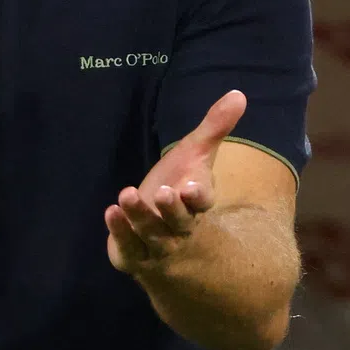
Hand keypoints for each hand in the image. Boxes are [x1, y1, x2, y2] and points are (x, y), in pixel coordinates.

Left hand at [105, 90, 245, 274]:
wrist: (159, 227)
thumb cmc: (179, 183)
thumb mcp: (194, 153)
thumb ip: (214, 127)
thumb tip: (239, 94)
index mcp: (196, 203)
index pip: (202, 202)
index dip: (198, 196)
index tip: (192, 186)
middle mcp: (179, 227)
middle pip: (179, 221)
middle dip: (172, 209)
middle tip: (165, 192)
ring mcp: (156, 244)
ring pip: (151, 233)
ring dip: (140, 215)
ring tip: (126, 195)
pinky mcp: (133, 255)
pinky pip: (128, 247)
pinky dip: (120, 232)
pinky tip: (111, 211)